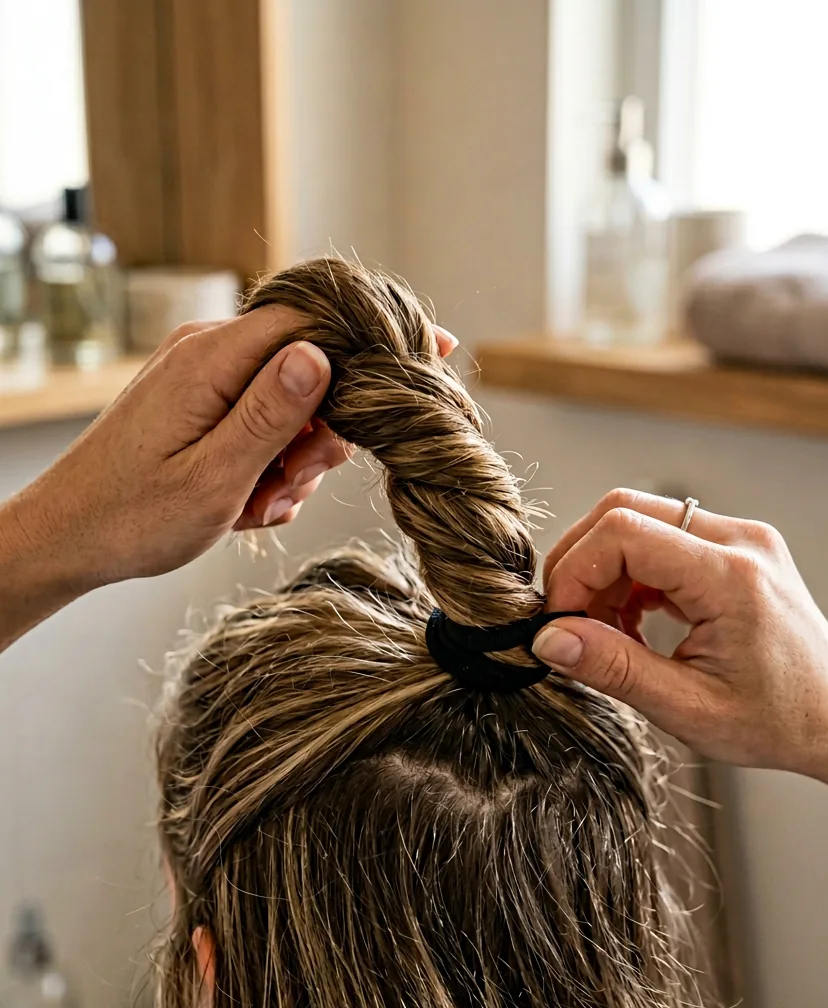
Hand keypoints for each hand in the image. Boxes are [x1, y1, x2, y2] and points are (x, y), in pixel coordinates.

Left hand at [0, 310, 457, 649]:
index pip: (312, 319)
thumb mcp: (213, 478)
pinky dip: (266, 469)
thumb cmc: (132, 518)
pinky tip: (244, 506)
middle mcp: (209, 356)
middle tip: (292, 480)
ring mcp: (204, 380)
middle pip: (309, 366)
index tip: (434, 354)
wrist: (67, 541)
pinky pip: (262, 426)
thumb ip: (270, 415)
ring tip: (256, 504)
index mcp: (211, 360)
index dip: (375, 337)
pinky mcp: (201, 407)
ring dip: (292, 460)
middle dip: (321, 430)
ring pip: (291, 404)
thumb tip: (322, 355)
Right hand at [534, 489, 827, 790]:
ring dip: (604, 573)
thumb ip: (614, 668)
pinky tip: (630, 625)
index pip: (623, 532)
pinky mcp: (733, 551)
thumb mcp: (687, 708)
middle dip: (581, 565)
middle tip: (568, 623)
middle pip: (624, 511)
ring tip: (605, 634)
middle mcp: (739, 542)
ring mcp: (739, 540)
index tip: (558, 622)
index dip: (575, 572)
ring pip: (639, 521)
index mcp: (731, 577)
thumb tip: (550, 640)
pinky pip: (661, 540)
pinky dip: (630, 577)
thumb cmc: (778, 720)